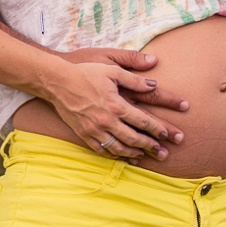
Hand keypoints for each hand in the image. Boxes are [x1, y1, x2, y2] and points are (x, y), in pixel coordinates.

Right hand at [50, 48, 187, 158]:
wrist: (58, 82)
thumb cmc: (86, 73)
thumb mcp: (112, 70)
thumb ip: (135, 79)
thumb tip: (154, 85)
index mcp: (116, 104)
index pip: (143, 121)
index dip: (157, 129)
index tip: (167, 135)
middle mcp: (106, 120)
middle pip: (133, 138)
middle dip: (150, 146)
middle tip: (163, 153)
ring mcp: (94, 130)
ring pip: (118, 148)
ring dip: (133, 153)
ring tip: (144, 156)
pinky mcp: (84, 134)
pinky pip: (101, 150)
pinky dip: (113, 156)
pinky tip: (121, 156)